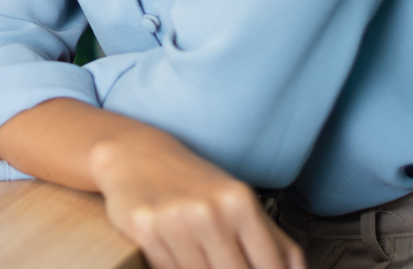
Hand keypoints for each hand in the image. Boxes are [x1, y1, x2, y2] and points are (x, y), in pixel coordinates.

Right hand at [88, 127, 304, 268]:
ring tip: (199, 256)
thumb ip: (277, 243)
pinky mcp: (144, 229)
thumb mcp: (239, 202)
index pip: (269, 268)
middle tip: (222, 261)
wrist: (136, 155)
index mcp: (240, 202)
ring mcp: (175, 220)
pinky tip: (175, 255)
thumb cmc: (194, 184)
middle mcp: (209, 210)